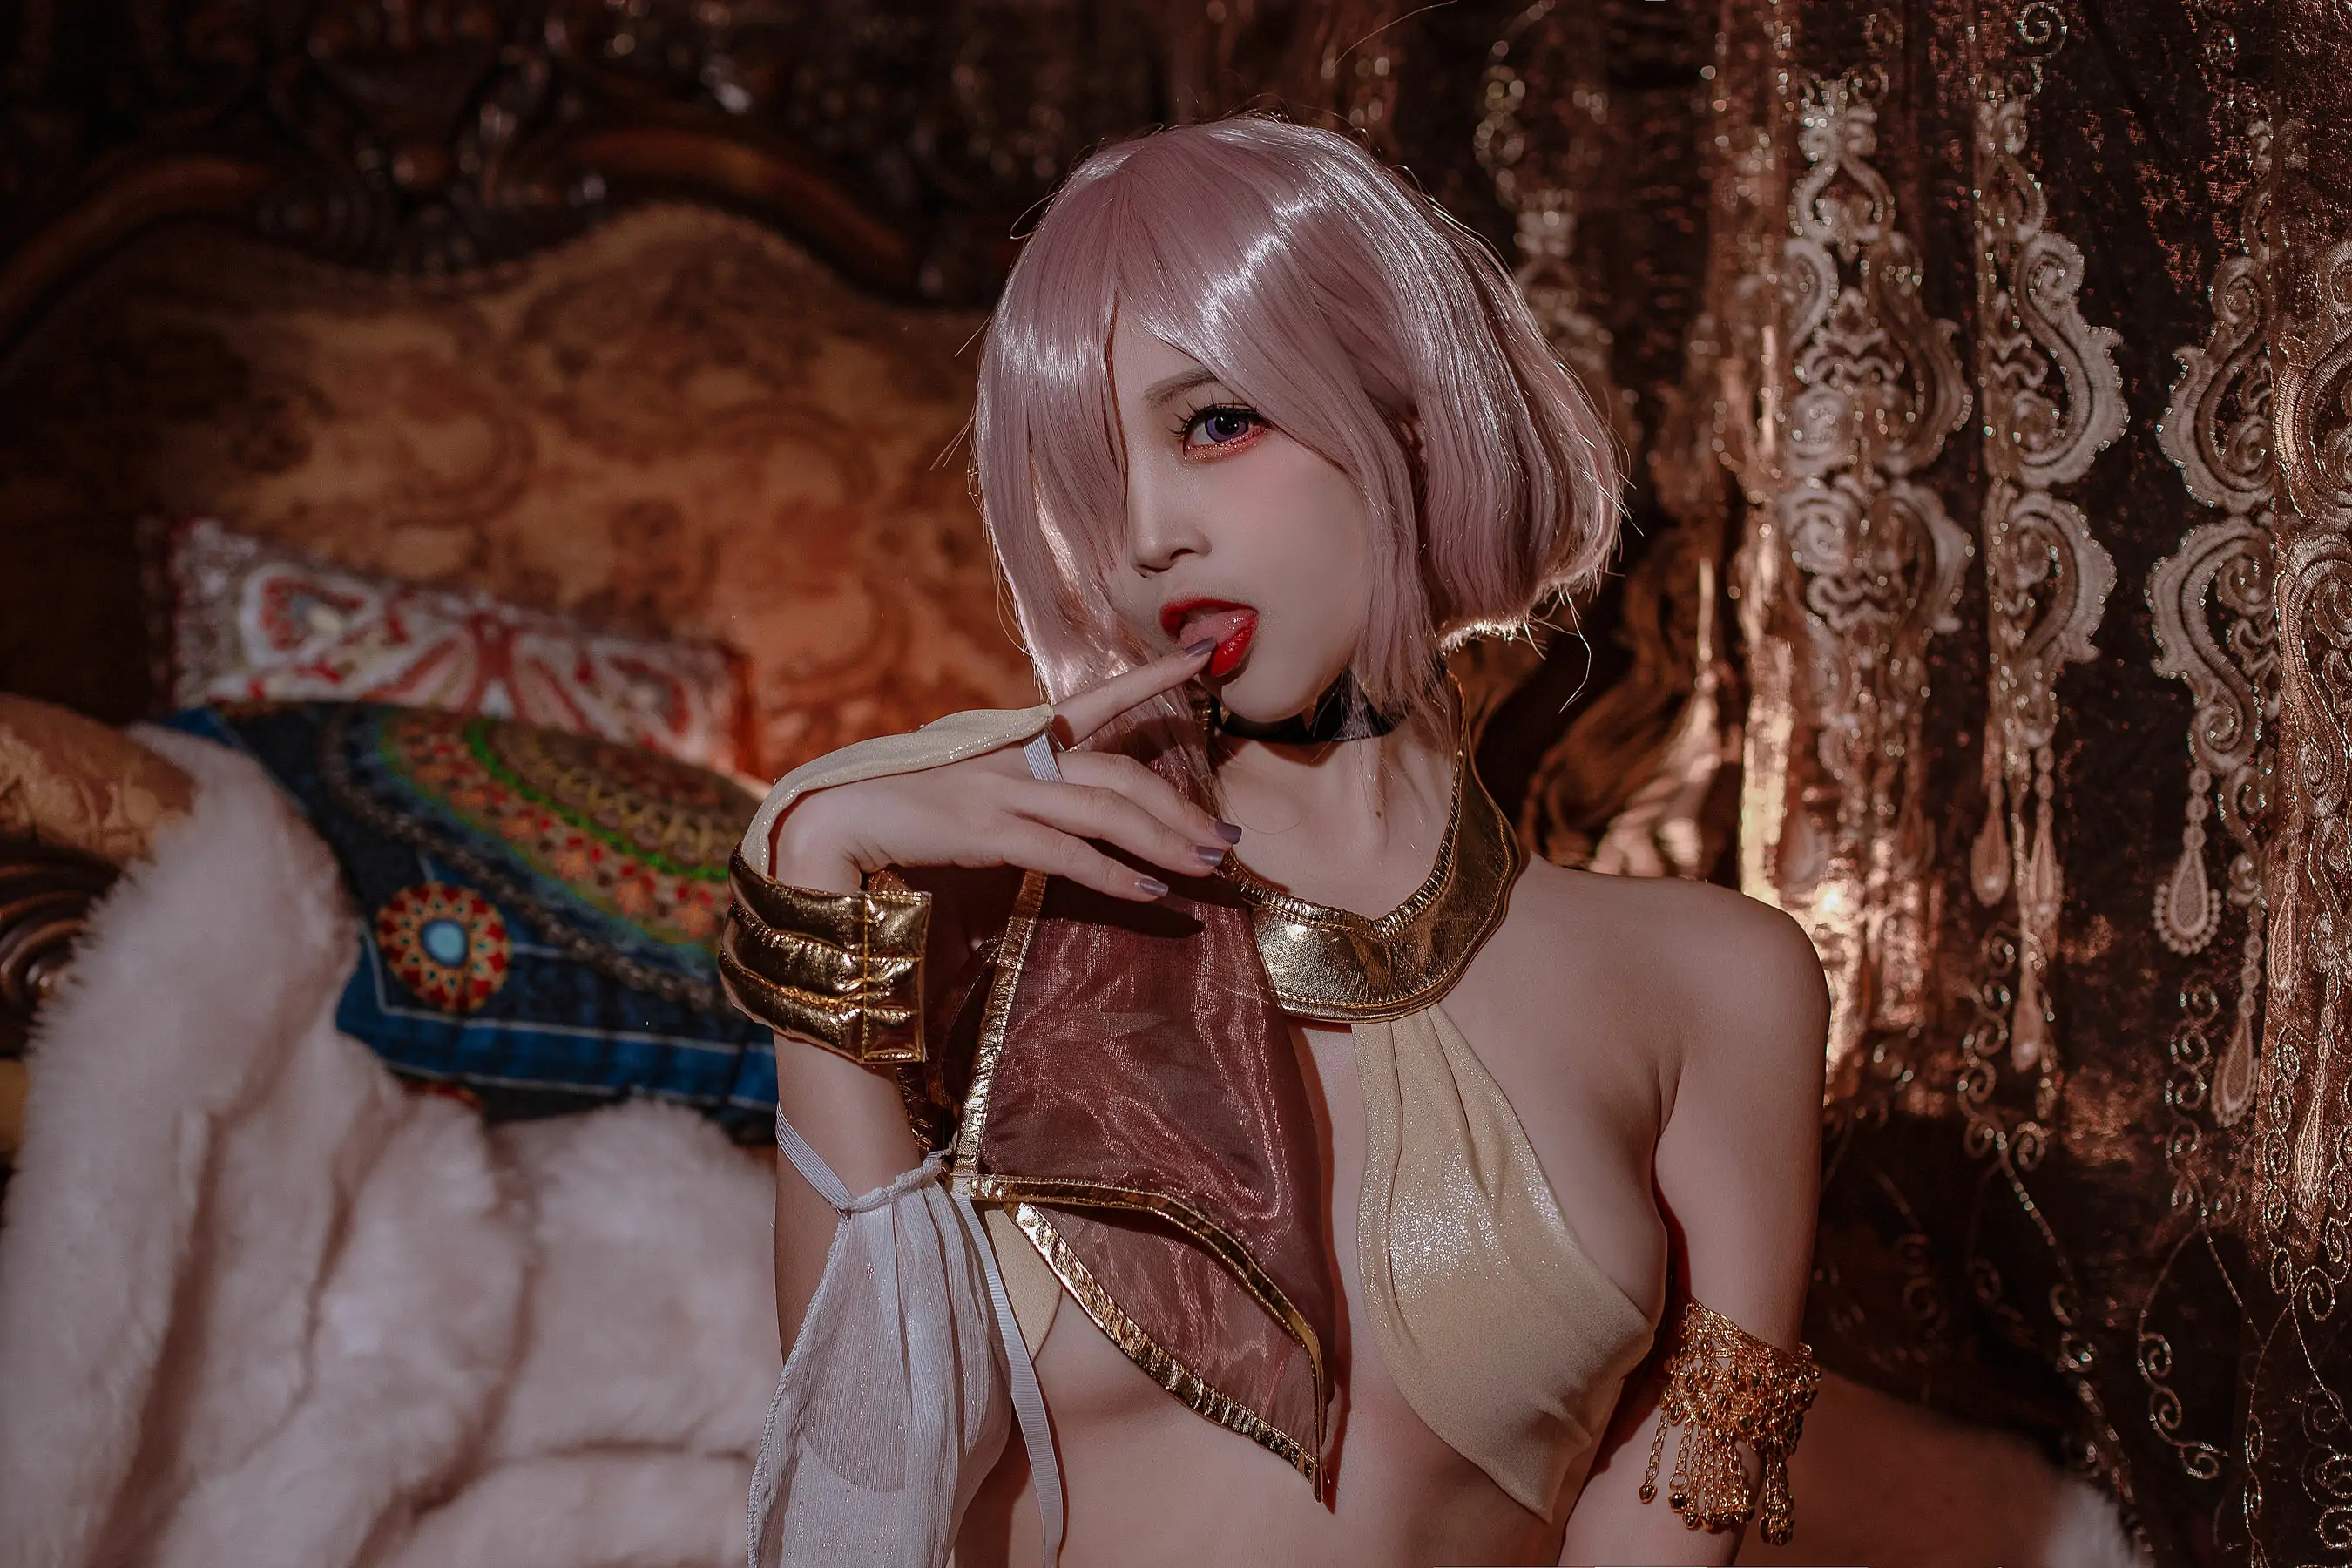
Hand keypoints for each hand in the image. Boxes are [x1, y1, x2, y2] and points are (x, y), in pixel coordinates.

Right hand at [770, 641, 1239, 900]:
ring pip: (1108, 813)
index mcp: (1018, 735)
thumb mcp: (969, 779)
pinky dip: (1116, 876)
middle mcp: (1020, 756)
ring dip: (1165, 843)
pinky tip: (1152, 895)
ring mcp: (1006, 792)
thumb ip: (1018, 783)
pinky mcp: (990, 831)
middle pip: (1122, 775)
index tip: (1204, 656)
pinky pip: (1070, 856)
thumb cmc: (904, 802)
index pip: (1100, 699)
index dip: (1154, 679)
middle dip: (1181, 808)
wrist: (839, 816)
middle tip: (1228, 838)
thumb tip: (1061, 800)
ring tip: (1208, 869)